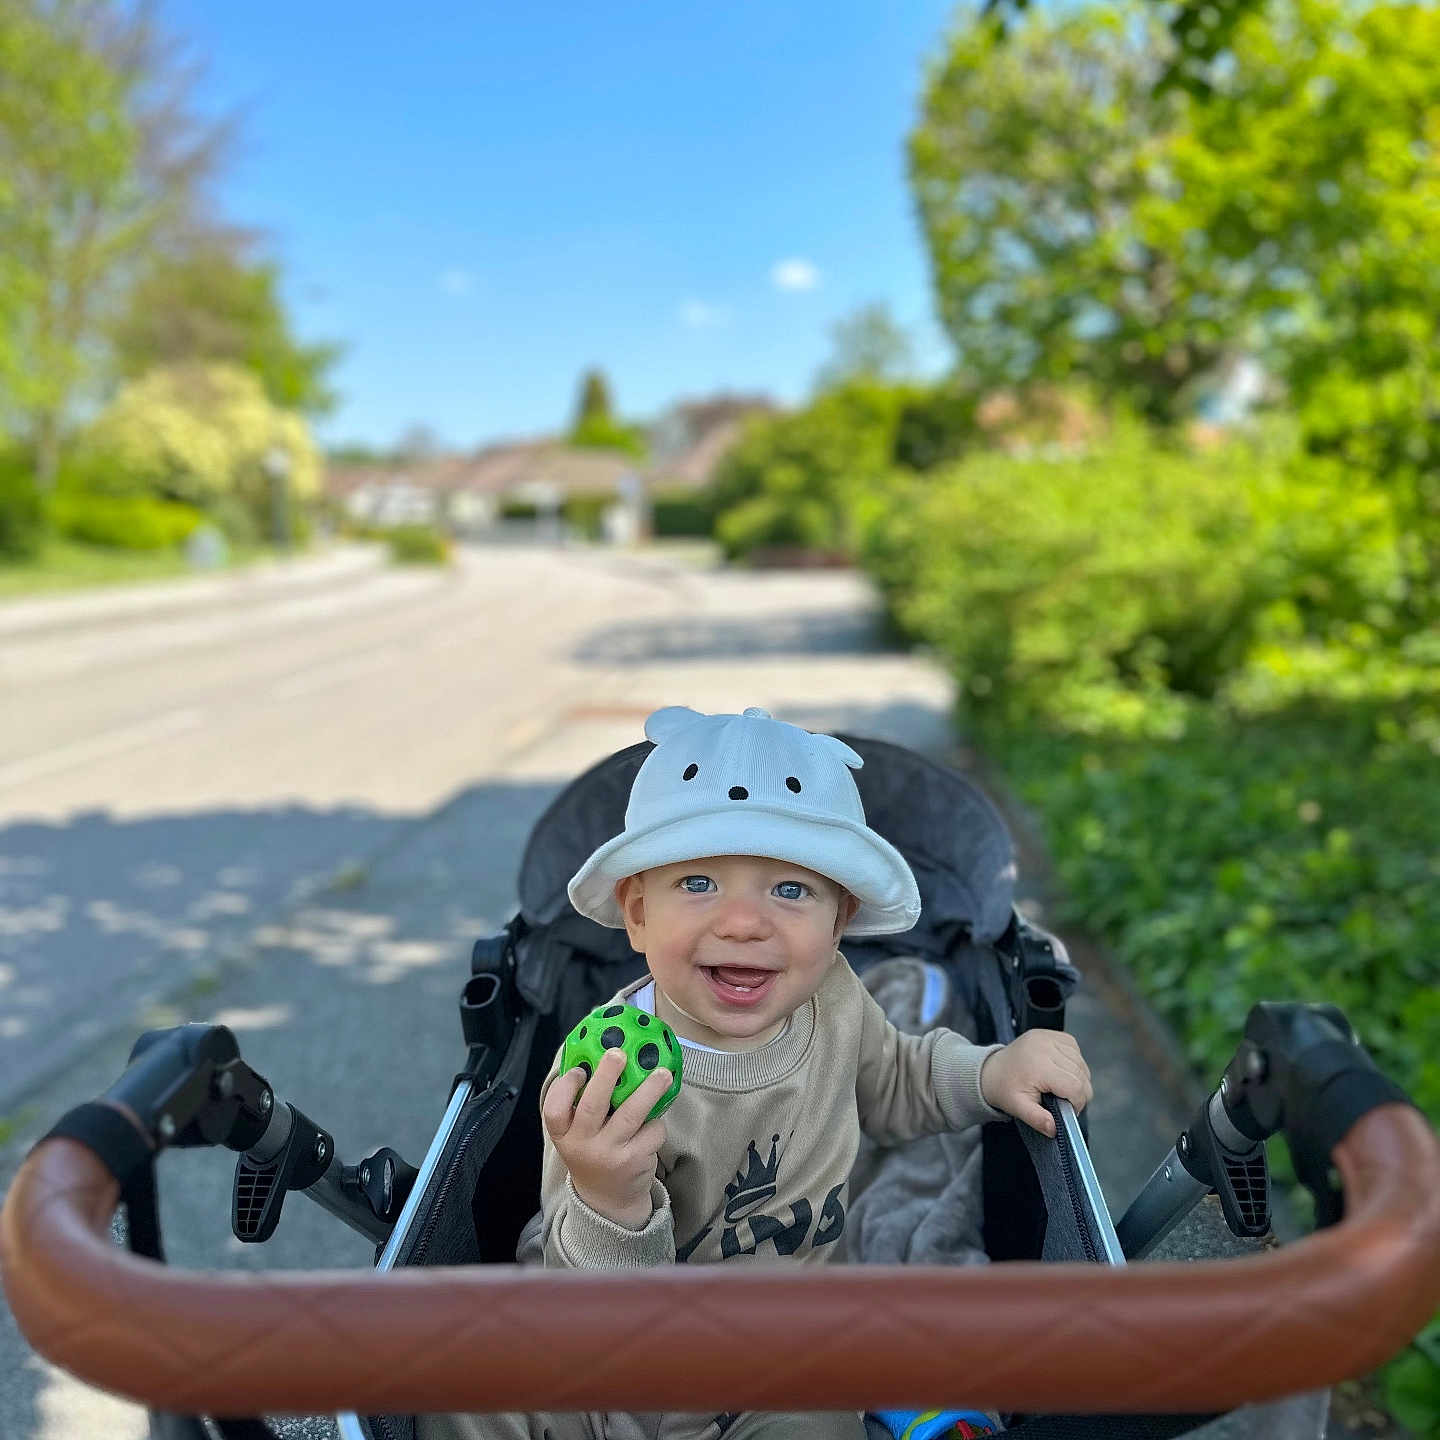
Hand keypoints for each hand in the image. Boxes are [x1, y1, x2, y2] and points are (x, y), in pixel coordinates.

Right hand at [542, 1048, 671, 1228]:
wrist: (606, 1200)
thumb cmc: (592, 1150)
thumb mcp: (576, 1133)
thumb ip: (580, 1104)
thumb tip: (600, 1054)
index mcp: (563, 1133)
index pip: (553, 1109)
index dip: (565, 1086)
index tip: (579, 1069)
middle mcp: (582, 1144)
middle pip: (592, 1106)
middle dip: (606, 1076)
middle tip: (619, 1053)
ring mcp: (609, 1154)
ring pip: (631, 1115)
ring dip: (649, 1091)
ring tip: (663, 1074)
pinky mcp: (634, 1161)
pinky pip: (651, 1130)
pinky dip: (657, 1121)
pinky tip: (654, 1121)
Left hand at [979, 1030, 1091, 1137]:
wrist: (992, 1070)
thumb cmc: (1004, 1088)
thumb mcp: (1018, 1108)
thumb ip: (1037, 1119)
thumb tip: (1054, 1129)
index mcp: (1039, 1065)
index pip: (1075, 1086)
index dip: (1077, 1103)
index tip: (1068, 1110)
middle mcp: (1045, 1046)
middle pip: (1082, 1075)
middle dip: (1078, 1093)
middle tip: (1063, 1101)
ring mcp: (1049, 1037)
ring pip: (1081, 1063)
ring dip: (1077, 1078)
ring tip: (1060, 1087)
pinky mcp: (1052, 1034)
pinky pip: (1075, 1050)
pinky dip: (1074, 1063)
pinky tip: (1061, 1072)